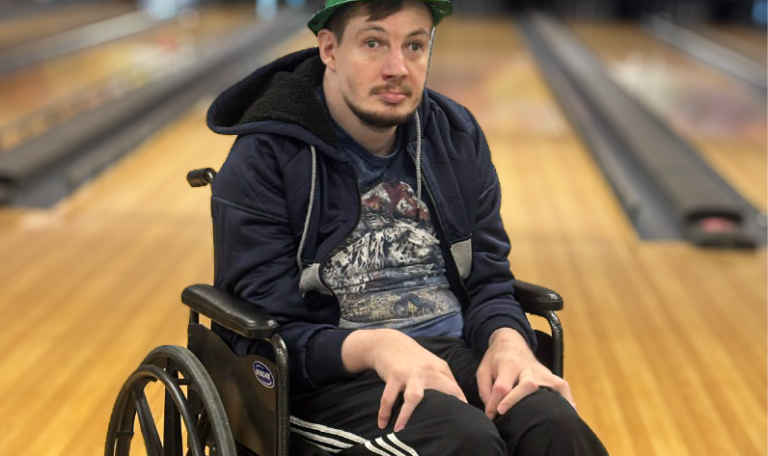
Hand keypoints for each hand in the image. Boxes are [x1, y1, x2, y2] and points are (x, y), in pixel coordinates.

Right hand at [341, 329, 466, 431]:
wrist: (388, 342)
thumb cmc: (413, 358)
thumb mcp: (432, 363)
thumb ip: (444, 379)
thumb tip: (459, 401)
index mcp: (440, 369)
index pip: (454, 389)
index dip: (460, 404)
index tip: (464, 421)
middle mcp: (427, 371)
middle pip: (440, 393)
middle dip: (442, 411)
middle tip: (440, 431)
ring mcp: (410, 373)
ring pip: (412, 397)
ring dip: (406, 415)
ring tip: (401, 432)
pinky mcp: (394, 375)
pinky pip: (388, 397)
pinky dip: (384, 412)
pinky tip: (382, 423)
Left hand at [477, 328, 574, 419]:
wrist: (511, 341)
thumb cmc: (495, 359)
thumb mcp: (483, 371)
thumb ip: (485, 391)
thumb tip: (492, 412)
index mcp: (508, 365)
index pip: (502, 386)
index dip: (496, 402)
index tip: (492, 415)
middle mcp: (526, 368)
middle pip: (527, 384)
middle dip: (516, 400)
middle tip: (504, 413)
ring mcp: (541, 371)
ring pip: (550, 385)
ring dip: (549, 402)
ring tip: (549, 419)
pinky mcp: (549, 375)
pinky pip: (562, 386)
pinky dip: (567, 398)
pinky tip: (569, 411)